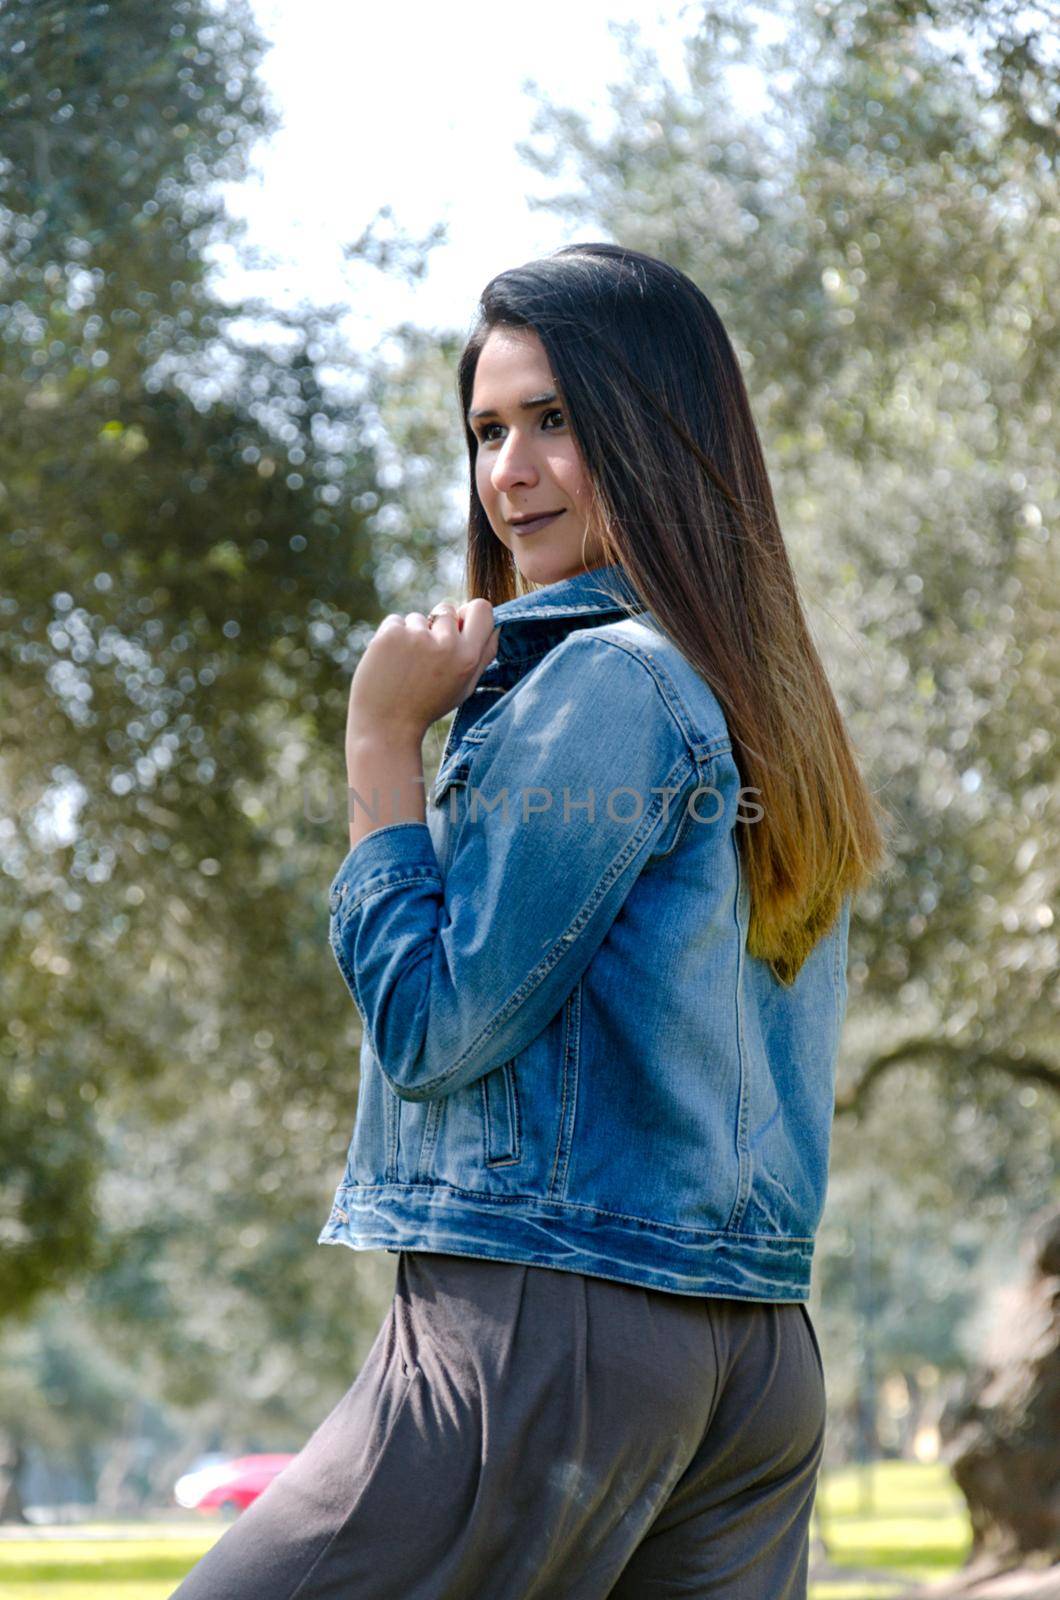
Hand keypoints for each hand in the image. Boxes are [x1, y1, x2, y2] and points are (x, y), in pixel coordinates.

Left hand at [346, 599, 498, 746]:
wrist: (385, 726)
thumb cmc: (427, 706)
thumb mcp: (464, 687)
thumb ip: (482, 656)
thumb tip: (497, 626)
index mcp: (468, 658)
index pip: (482, 609)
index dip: (469, 614)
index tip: (458, 625)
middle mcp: (446, 645)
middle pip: (447, 609)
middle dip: (436, 626)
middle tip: (425, 657)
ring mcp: (417, 637)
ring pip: (418, 618)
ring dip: (412, 635)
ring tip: (405, 666)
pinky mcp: (390, 635)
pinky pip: (395, 621)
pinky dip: (391, 636)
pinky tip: (389, 662)